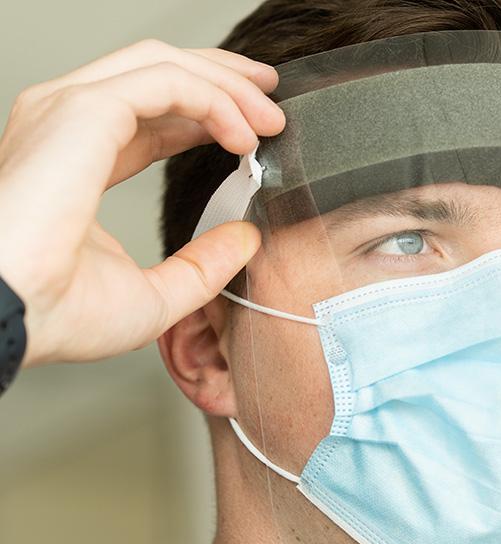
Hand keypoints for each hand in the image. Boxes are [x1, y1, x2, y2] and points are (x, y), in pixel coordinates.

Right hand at [0, 39, 284, 366]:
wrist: (13, 317)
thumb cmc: (55, 313)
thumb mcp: (154, 294)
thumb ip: (202, 264)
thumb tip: (246, 238)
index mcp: (74, 160)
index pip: (147, 113)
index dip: (204, 112)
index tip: (253, 128)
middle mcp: (65, 125)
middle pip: (155, 73)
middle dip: (222, 79)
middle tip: (271, 100)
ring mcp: (68, 111)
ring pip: (162, 65)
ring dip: (226, 85)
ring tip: (270, 117)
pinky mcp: (82, 110)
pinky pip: (166, 81)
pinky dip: (215, 99)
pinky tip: (244, 134)